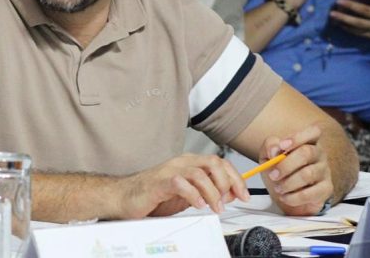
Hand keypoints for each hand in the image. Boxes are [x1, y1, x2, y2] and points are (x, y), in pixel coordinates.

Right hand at [117, 154, 250, 218]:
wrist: (125, 196)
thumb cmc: (154, 195)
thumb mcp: (188, 195)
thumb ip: (207, 192)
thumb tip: (230, 194)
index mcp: (190, 163)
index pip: (220, 163)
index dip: (236, 178)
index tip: (244, 195)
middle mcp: (182, 163)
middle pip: (213, 163)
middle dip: (227, 183)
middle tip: (229, 201)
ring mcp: (170, 170)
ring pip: (200, 173)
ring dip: (212, 192)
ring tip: (215, 207)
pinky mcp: (159, 182)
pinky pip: (180, 183)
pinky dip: (193, 195)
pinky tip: (198, 205)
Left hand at [258, 125, 333, 215]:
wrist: (286, 194)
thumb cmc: (280, 170)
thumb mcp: (268, 155)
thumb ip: (270, 146)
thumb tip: (274, 150)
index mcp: (307, 141)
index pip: (313, 132)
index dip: (298, 137)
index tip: (282, 146)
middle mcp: (319, 154)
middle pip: (307, 153)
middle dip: (286, 165)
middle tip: (273, 175)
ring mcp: (324, 171)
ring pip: (308, 174)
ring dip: (288, 183)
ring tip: (278, 188)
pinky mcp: (325, 190)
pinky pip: (310, 193)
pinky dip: (293, 197)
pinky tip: (285, 197)